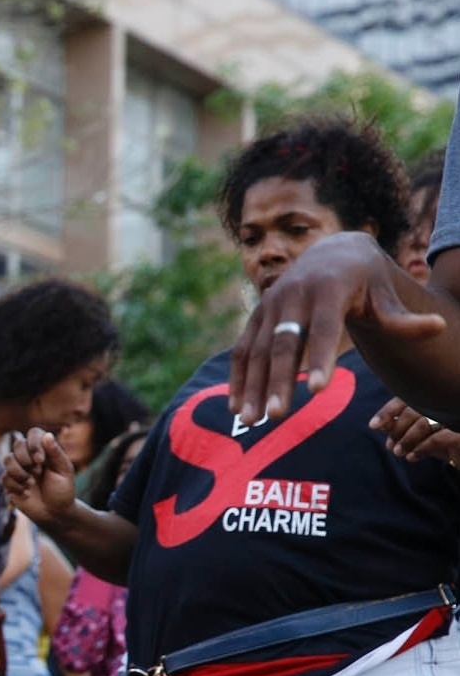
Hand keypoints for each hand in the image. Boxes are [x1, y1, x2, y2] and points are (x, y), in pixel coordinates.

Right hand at [3, 429, 78, 524]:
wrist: (55, 514)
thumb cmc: (62, 491)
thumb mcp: (64, 471)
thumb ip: (55, 453)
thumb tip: (47, 435)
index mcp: (43, 451)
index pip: (33, 433)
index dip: (33, 443)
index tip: (41, 460)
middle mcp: (29, 457)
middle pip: (17, 444)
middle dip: (26, 459)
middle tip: (38, 472)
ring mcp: (18, 470)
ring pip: (7, 459)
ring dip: (19, 472)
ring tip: (31, 484)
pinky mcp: (9, 484)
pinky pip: (4, 478)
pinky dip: (15, 486)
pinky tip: (26, 494)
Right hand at [231, 231, 445, 422]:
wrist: (329, 253)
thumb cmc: (365, 282)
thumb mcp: (386, 296)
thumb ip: (404, 319)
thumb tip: (438, 327)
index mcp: (328, 288)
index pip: (323, 328)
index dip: (320, 359)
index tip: (317, 392)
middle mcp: (292, 295)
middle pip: (282, 345)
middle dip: (278, 382)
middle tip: (276, 417)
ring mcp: (269, 305)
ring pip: (256, 351)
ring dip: (252, 387)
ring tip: (252, 421)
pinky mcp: (256, 316)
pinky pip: (242, 350)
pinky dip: (239, 379)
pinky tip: (237, 407)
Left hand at [370, 398, 459, 464]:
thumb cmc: (441, 441)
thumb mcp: (417, 434)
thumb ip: (399, 426)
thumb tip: (379, 425)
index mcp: (434, 399)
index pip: (408, 398)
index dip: (388, 411)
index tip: (373, 426)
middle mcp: (446, 403)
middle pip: (414, 410)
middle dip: (397, 430)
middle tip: (390, 447)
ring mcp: (455, 416)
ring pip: (423, 423)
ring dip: (406, 441)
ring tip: (399, 453)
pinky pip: (436, 439)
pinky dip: (420, 449)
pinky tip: (412, 458)